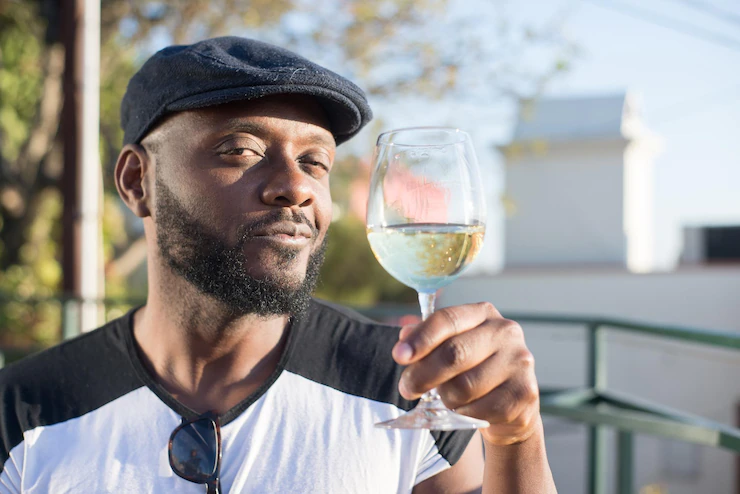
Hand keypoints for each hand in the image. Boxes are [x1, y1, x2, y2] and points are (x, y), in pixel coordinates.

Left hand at [392, 302, 541, 445]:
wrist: (511, 404)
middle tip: (406, 389)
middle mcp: (506, 332)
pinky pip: (479, 410)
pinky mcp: (525, 393)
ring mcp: (519, 362)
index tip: (398, 355)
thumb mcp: (450, 347)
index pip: (447, 319)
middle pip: (453, 354)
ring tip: (444, 398)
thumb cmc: (473, 369)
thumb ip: (426, 339)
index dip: (420, 338)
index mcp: (483, 313)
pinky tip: (465, 410)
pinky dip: (464, 414)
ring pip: (464, 386)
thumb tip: (404, 338)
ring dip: (445, 398)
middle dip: (422, 374)